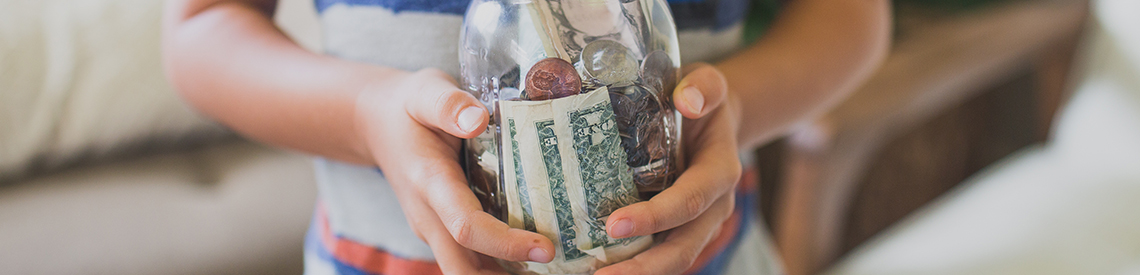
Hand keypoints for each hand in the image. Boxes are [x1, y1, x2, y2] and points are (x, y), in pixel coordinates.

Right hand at [353, 68, 555, 273]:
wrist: (376, 123)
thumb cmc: (408, 106)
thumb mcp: (425, 91)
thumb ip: (448, 104)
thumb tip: (478, 118)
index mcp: (429, 183)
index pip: (466, 228)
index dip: (506, 244)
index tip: (545, 248)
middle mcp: (429, 216)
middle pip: (464, 269)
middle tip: (555, 268)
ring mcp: (433, 228)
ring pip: (467, 271)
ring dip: (505, 274)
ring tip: (552, 267)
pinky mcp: (442, 231)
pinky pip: (470, 260)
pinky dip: (500, 265)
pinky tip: (534, 254)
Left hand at [597, 63, 742, 274]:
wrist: (709, 112)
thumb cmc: (701, 96)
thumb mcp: (708, 81)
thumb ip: (704, 86)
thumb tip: (688, 100)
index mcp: (720, 172)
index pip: (690, 200)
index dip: (657, 216)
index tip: (615, 224)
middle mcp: (713, 205)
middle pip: (682, 248)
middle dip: (644, 267)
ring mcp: (696, 221)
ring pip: (671, 259)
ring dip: (635, 273)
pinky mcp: (676, 226)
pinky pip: (657, 251)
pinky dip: (630, 264)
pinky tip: (594, 267)